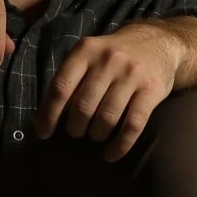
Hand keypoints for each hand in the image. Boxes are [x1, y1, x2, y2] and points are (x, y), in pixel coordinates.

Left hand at [33, 22, 181, 160]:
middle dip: (75, 128)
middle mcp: (109, 59)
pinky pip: (133, 125)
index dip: (49, 115)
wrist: (158, 42)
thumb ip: (65, 84)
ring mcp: (132, 74)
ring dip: (96, 135)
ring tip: (95, 135)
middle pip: (83, 107)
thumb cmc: (113, 56)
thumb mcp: (87, 58)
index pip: (61, 88)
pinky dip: (120, 145)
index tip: (44, 133)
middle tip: (77, 132)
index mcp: (86, 51)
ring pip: (107, 118)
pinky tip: (111, 154)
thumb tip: (38, 120)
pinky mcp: (152, 89)